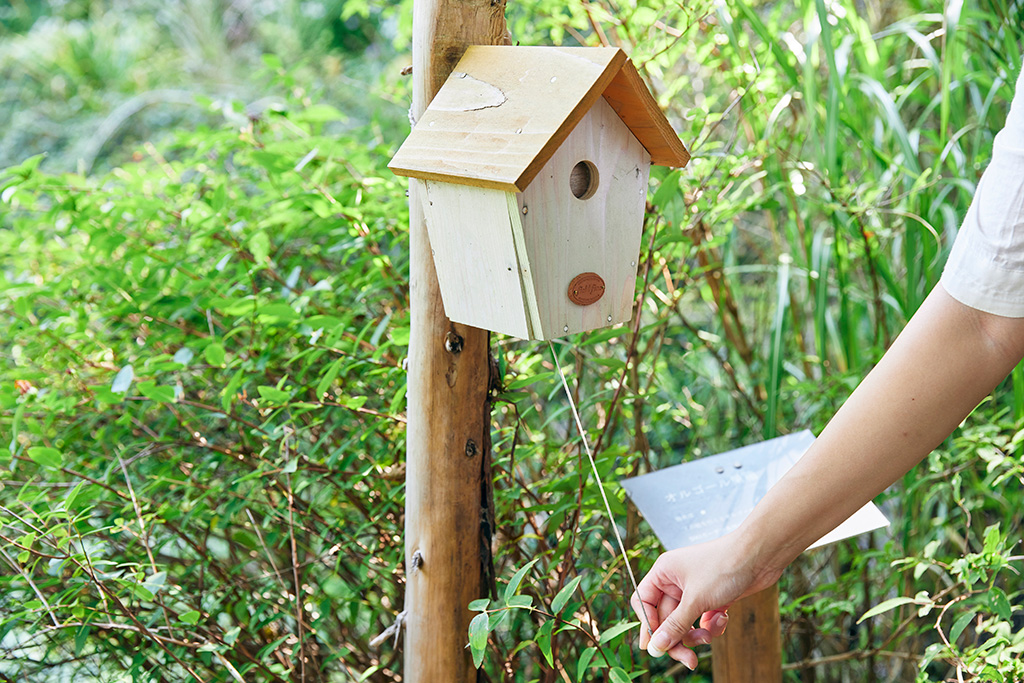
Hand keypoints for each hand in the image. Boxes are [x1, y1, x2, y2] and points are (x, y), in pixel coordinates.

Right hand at [629, 530, 780, 668]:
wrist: (760, 556)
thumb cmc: (723, 566)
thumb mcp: (696, 600)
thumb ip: (675, 625)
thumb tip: (655, 647)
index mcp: (664, 573)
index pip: (644, 602)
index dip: (648, 624)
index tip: (657, 645)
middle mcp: (676, 581)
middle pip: (665, 618)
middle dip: (677, 638)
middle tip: (688, 659)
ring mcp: (695, 591)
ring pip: (685, 623)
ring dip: (697, 634)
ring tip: (709, 635)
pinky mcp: (712, 598)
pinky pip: (704, 621)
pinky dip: (712, 625)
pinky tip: (723, 618)